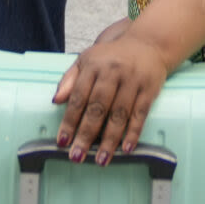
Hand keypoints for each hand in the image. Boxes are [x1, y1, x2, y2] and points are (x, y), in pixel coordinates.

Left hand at [53, 19, 172, 165]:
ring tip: (101, 160)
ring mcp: (133, 81)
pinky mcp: (149, 89)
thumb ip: (69, 80)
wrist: (148, 43)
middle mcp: (113, 72)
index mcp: (94, 65)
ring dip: (110, 139)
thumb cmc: (112, 56)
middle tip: (77, 156)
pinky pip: (140, 114)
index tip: (62, 141)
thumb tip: (55, 101)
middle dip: (86, 134)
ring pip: (119, 114)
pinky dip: (133, 132)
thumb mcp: (87, 60)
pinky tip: (126, 148)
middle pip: (98, 108)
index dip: (69, 121)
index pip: (78, 97)